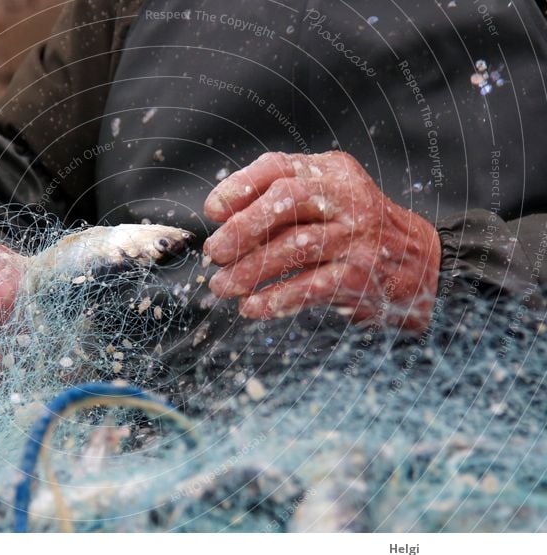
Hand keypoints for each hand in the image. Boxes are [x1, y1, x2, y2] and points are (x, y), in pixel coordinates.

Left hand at [202, 151, 440, 331]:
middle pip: (286, 202)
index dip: (239, 187)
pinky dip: (276, 298)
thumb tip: (222, 219)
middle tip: (215, 253)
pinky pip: (311, 287)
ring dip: (250, 270)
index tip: (213, 211)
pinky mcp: (361, 275)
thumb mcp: (327, 199)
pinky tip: (252, 307)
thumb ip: (282, 201)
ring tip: (223, 285)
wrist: (421, 263)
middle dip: (242, 229)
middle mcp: (346, 199)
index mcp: (331, 173)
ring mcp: (356, 237)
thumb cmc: (356, 231)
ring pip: (295, 248)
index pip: (278, 168)